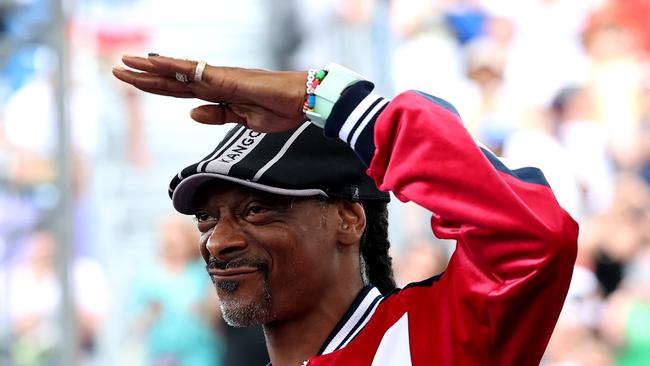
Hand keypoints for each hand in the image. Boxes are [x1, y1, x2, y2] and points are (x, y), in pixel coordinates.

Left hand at [112, 54, 307, 131]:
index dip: (156, 86)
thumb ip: (217, 116)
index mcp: (218, 94)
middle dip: (144, 76)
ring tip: (125, 63)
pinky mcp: (226, 78)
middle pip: (172, 80)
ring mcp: (218, 78)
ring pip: (177, 73)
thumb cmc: (278, 109)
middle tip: (117, 69)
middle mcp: (214, 82)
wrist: (300, 102)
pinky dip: (173, 66)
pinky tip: (154, 62)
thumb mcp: (243, 120)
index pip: (179, 91)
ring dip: (150, 68)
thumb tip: (191, 114)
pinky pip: (195, 72)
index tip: (135, 83)